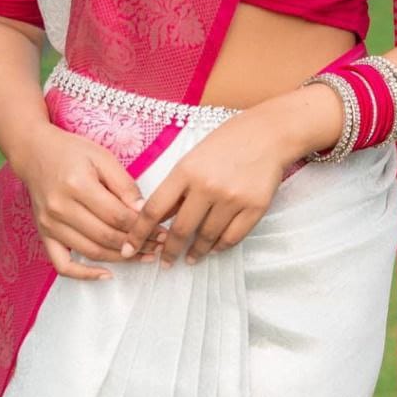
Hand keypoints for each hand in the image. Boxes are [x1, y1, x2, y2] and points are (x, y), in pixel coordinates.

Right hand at [15, 123, 168, 281]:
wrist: (35, 152)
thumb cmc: (71, 151)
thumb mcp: (103, 158)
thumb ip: (124, 185)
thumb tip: (143, 212)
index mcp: (77, 184)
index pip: (117, 216)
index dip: (142, 227)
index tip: (161, 231)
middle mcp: (60, 207)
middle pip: (106, 236)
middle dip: (137, 244)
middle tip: (158, 245)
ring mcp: (50, 224)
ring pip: (90, 252)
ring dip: (120, 259)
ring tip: (143, 256)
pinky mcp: (44, 234)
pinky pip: (62, 264)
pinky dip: (84, 275)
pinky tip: (106, 274)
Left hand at [119, 107, 287, 267]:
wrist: (268, 134)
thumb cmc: (227, 142)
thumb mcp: (193, 158)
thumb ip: (176, 188)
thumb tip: (158, 220)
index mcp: (186, 171)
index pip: (154, 209)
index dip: (138, 233)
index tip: (129, 248)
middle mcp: (207, 186)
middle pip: (180, 230)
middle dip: (169, 251)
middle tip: (165, 262)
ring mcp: (232, 198)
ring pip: (207, 237)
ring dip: (196, 252)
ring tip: (190, 257)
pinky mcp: (254, 208)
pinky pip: (232, 237)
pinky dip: (220, 247)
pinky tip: (213, 248)